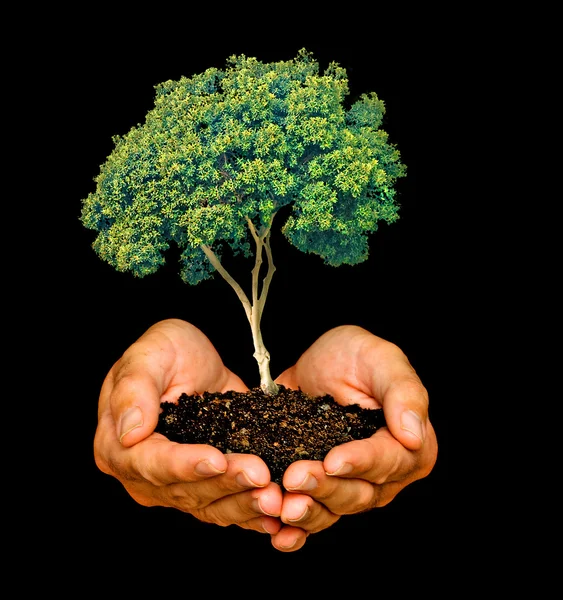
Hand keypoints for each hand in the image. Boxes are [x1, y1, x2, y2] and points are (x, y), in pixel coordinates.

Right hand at [94, 319, 283, 536]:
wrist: (193, 358)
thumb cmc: (165, 350)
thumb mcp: (150, 354)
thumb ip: (134, 388)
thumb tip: (130, 432)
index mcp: (118, 445)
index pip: (149, 463)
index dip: (184, 465)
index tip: (217, 460)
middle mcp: (143, 474)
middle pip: (184, 490)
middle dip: (225, 484)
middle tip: (260, 475)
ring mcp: (174, 485)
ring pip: (208, 504)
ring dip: (243, 503)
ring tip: (273, 496)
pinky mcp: (204, 486)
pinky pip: (226, 506)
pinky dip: (251, 512)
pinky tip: (276, 512)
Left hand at [273, 324, 437, 545]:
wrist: (317, 363)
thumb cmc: (356, 355)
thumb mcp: (381, 358)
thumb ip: (403, 391)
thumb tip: (413, 434)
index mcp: (409, 445)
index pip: (389, 461)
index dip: (362, 463)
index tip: (334, 460)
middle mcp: (385, 474)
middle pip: (360, 493)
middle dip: (326, 487)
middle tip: (294, 477)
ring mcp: (352, 485)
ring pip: (334, 510)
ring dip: (309, 511)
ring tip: (283, 505)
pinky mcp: (322, 488)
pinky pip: (313, 516)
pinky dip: (296, 530)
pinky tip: (279, 534)